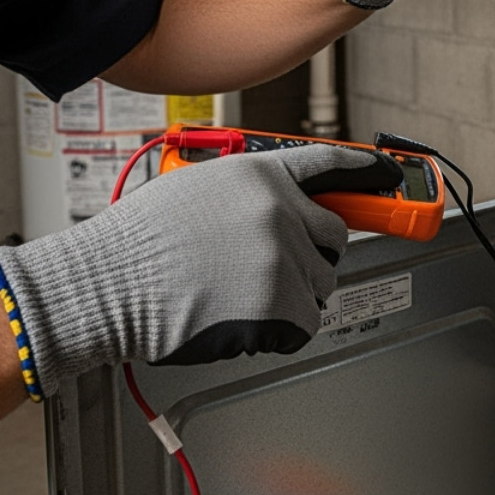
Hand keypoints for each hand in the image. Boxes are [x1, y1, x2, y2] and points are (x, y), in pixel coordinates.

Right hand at [0, 144, 384, 388]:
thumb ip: (249, 192)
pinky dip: (280, 329)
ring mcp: (285, 258)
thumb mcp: (197, 188)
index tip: (387, 175)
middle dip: (311, 255)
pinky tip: (237, 318)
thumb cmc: (136, 243)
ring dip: (290, 295)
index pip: (327, 165)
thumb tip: (283, 206)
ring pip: (320, 284)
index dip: (363, 171)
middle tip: (266, 271)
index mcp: (260, 176)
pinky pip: (305, 323)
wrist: (107, 284)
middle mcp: (281, 211)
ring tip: (234, 294)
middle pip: (334, 238)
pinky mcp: (283, 304)